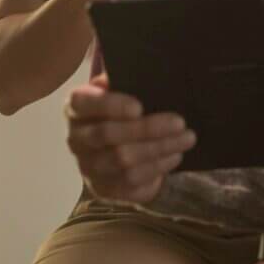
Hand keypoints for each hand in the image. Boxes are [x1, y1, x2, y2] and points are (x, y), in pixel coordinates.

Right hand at [65, 73, 194, 202]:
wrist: (121, 150)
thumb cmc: (125, 111)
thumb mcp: (125, 91)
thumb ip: (130, 82)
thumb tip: (153, 75)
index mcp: (76, 109)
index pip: (83, 104)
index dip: (110, 105)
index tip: (139, 107)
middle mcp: (76, 139)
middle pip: (107, 134)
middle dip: (148, 128)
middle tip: (180, 122)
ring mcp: (88, 167)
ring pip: (122, 159)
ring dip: (159, 148)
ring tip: (187, 138)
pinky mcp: (105, 188)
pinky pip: (131, 180)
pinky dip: (157, 167)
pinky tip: (175, 155)